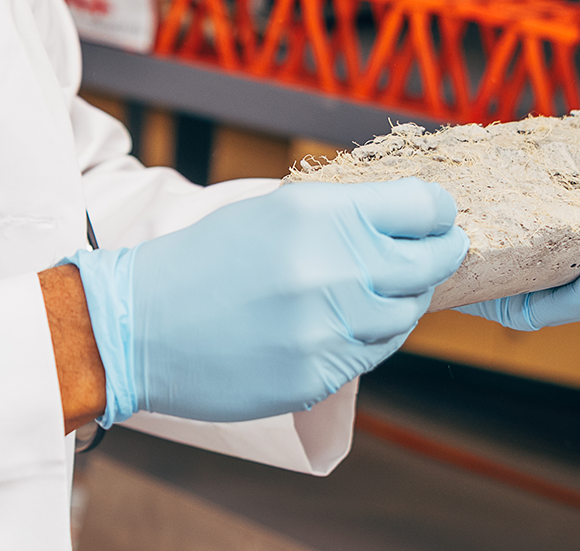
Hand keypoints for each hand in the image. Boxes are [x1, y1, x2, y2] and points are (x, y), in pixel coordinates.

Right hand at [65, 178, 468, 425]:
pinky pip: (376, 351)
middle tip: (441, 252)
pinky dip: (375, 335)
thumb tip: (404, 217)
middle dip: (441, 254)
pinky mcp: (320, 372)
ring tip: (384, 290)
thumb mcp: (271, 211)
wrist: (138, 327)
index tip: (438, 218)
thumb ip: (340, 212)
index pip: (422, 206)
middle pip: (430, 261)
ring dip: (404, 299)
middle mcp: (332, 267)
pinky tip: (352, 323)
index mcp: (319, 214)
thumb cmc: (204, 261)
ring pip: (408, 312)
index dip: (437, 211)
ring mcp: (329, 326)